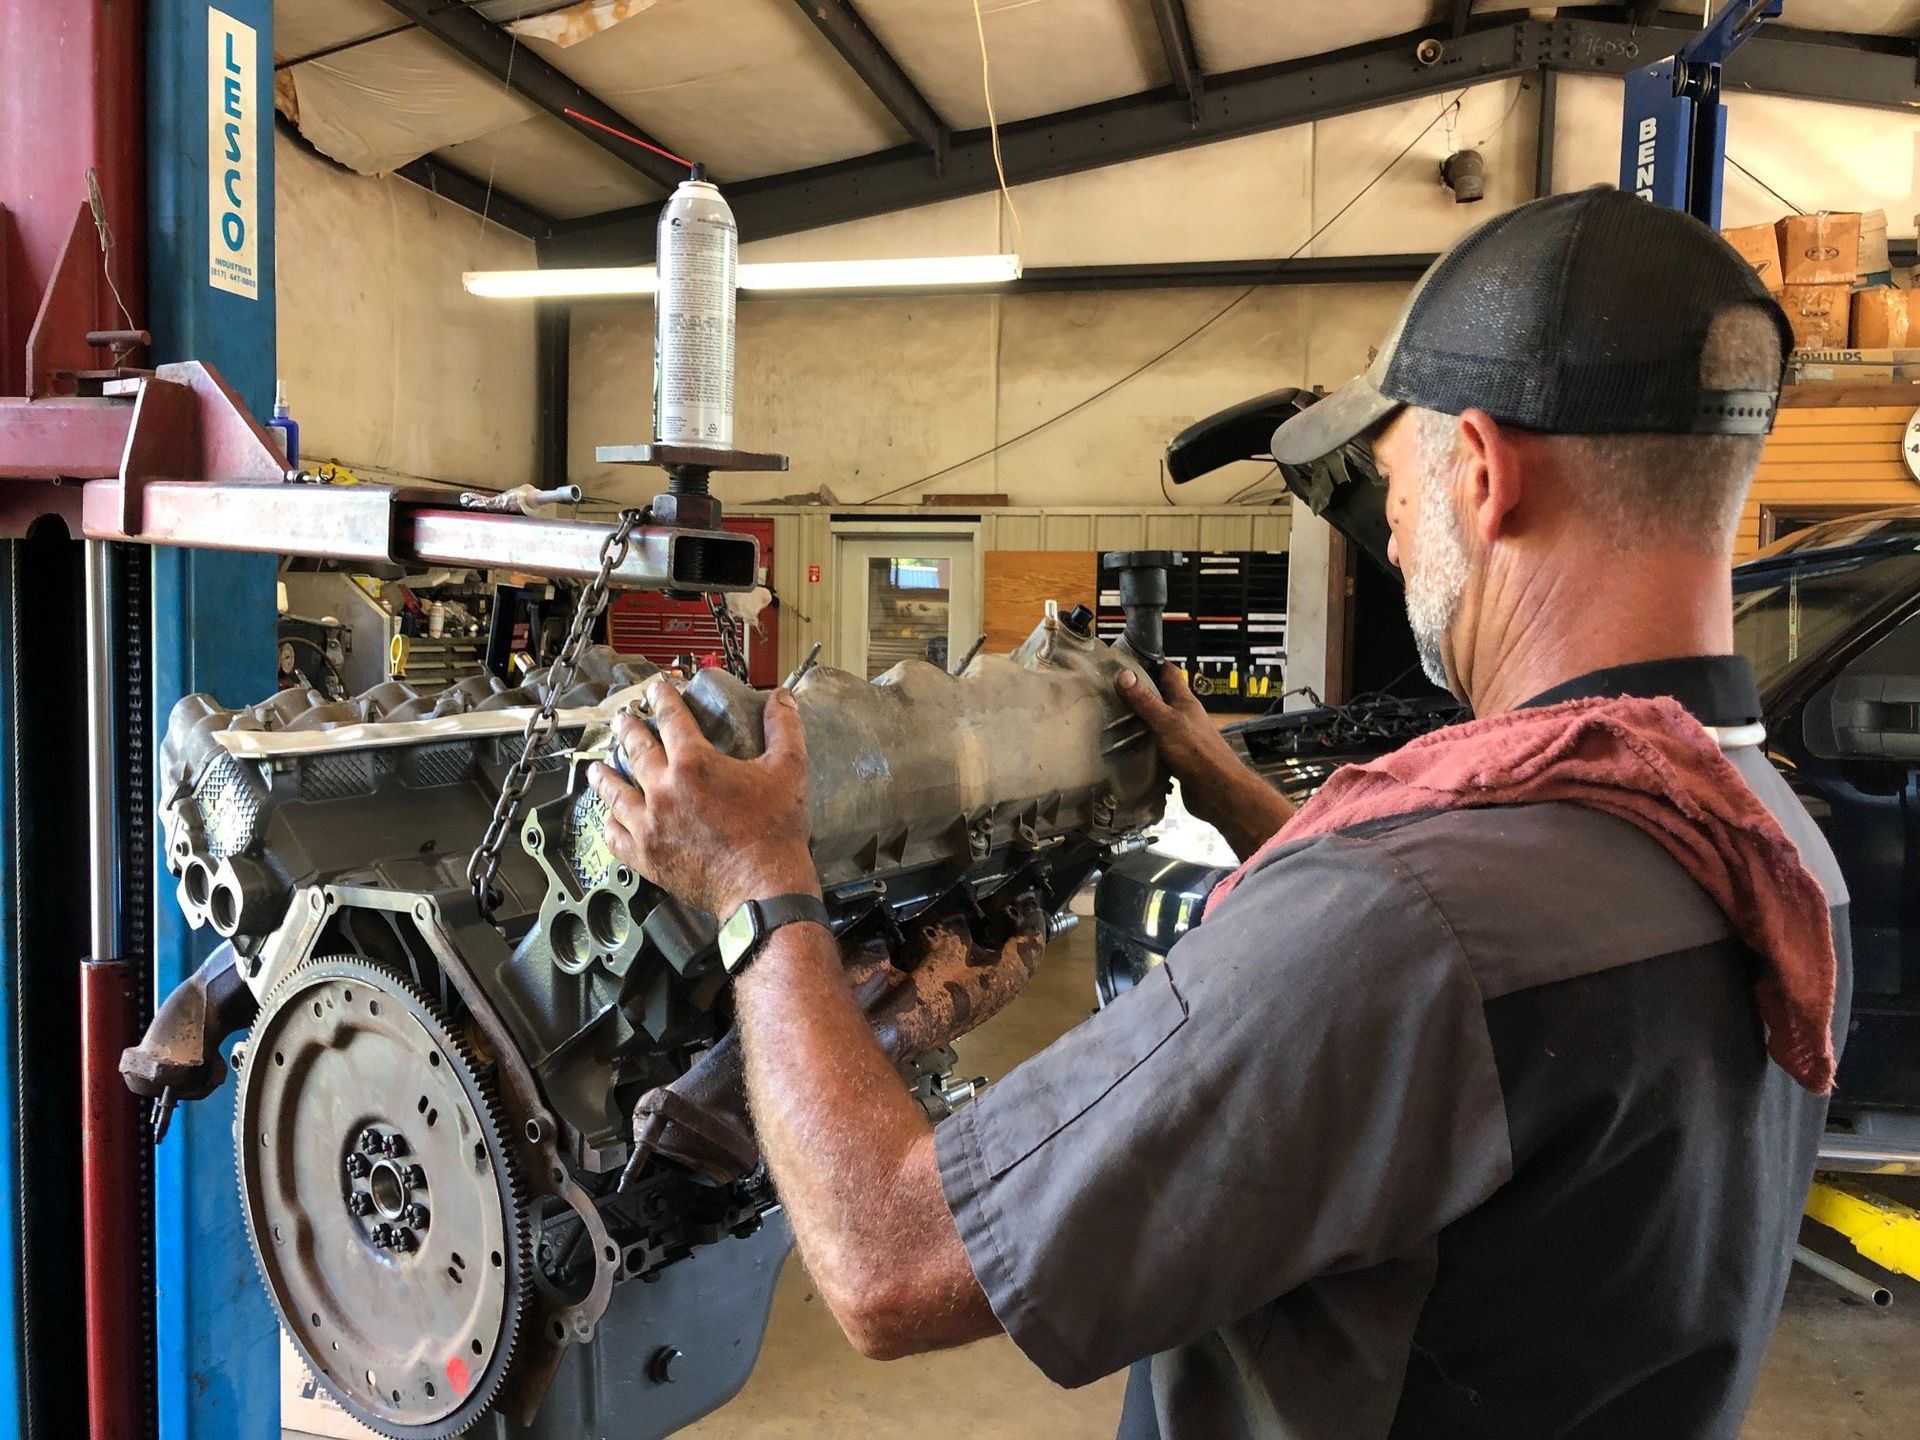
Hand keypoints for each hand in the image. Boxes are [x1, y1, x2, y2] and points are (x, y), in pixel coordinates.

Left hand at [588, 680, 818, 919]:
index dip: (662, 699)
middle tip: (622, 719)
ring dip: (605, 775)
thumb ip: (783, 729)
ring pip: (615, 793)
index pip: (671, 719)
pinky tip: (608, 818)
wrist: (763, 887)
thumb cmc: (775, 832)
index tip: (656, 690)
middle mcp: (663, 791)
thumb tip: (782, 698)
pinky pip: (616, 836)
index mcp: (694, 764)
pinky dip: (609, 823)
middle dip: (628, 730)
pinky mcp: (646, 857)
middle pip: (636, 750)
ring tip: (598, 766)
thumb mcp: (789, 771)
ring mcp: (649, 825)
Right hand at [1115, 662, 1292, 859]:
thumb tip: (1123, 673)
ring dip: (1139, 722)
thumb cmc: (1196, 751)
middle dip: (1139, 694)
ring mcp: (1182, 739)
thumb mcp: (1166, 722)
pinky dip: (1142, 746)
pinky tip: (1124, 749)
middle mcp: (1184, 717)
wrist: (1217, 791)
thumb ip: (1145, 701)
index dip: (1152, 663)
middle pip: (1161, 698)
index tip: (1127, 662)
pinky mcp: (1177, 760)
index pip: (1170, 673)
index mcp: (1184, 702)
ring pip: (1157, 723)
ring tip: (1110, 720)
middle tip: (1110, 693)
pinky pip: (1156, 747)